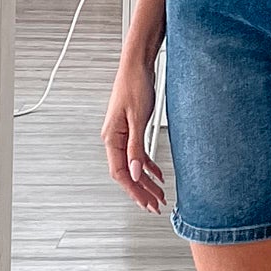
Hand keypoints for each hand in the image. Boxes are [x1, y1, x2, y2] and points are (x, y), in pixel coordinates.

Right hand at [102, 58, 165, 213]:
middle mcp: (114, 138)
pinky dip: (147, 166)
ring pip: (132, 165)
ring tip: (159, 194)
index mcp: (111, 137)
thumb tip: (134, 172)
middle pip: (126, 173)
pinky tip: (157, 174)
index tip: (146, 203)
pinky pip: (137, 153)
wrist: (137, 66)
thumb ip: (136, 148)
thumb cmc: (134, 85)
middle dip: (141, 191)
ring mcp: (122, 134)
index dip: (133, 190)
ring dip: (145, 181)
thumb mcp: (138, 119)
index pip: (119, 172)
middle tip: (155, 205)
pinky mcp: (131, 129)